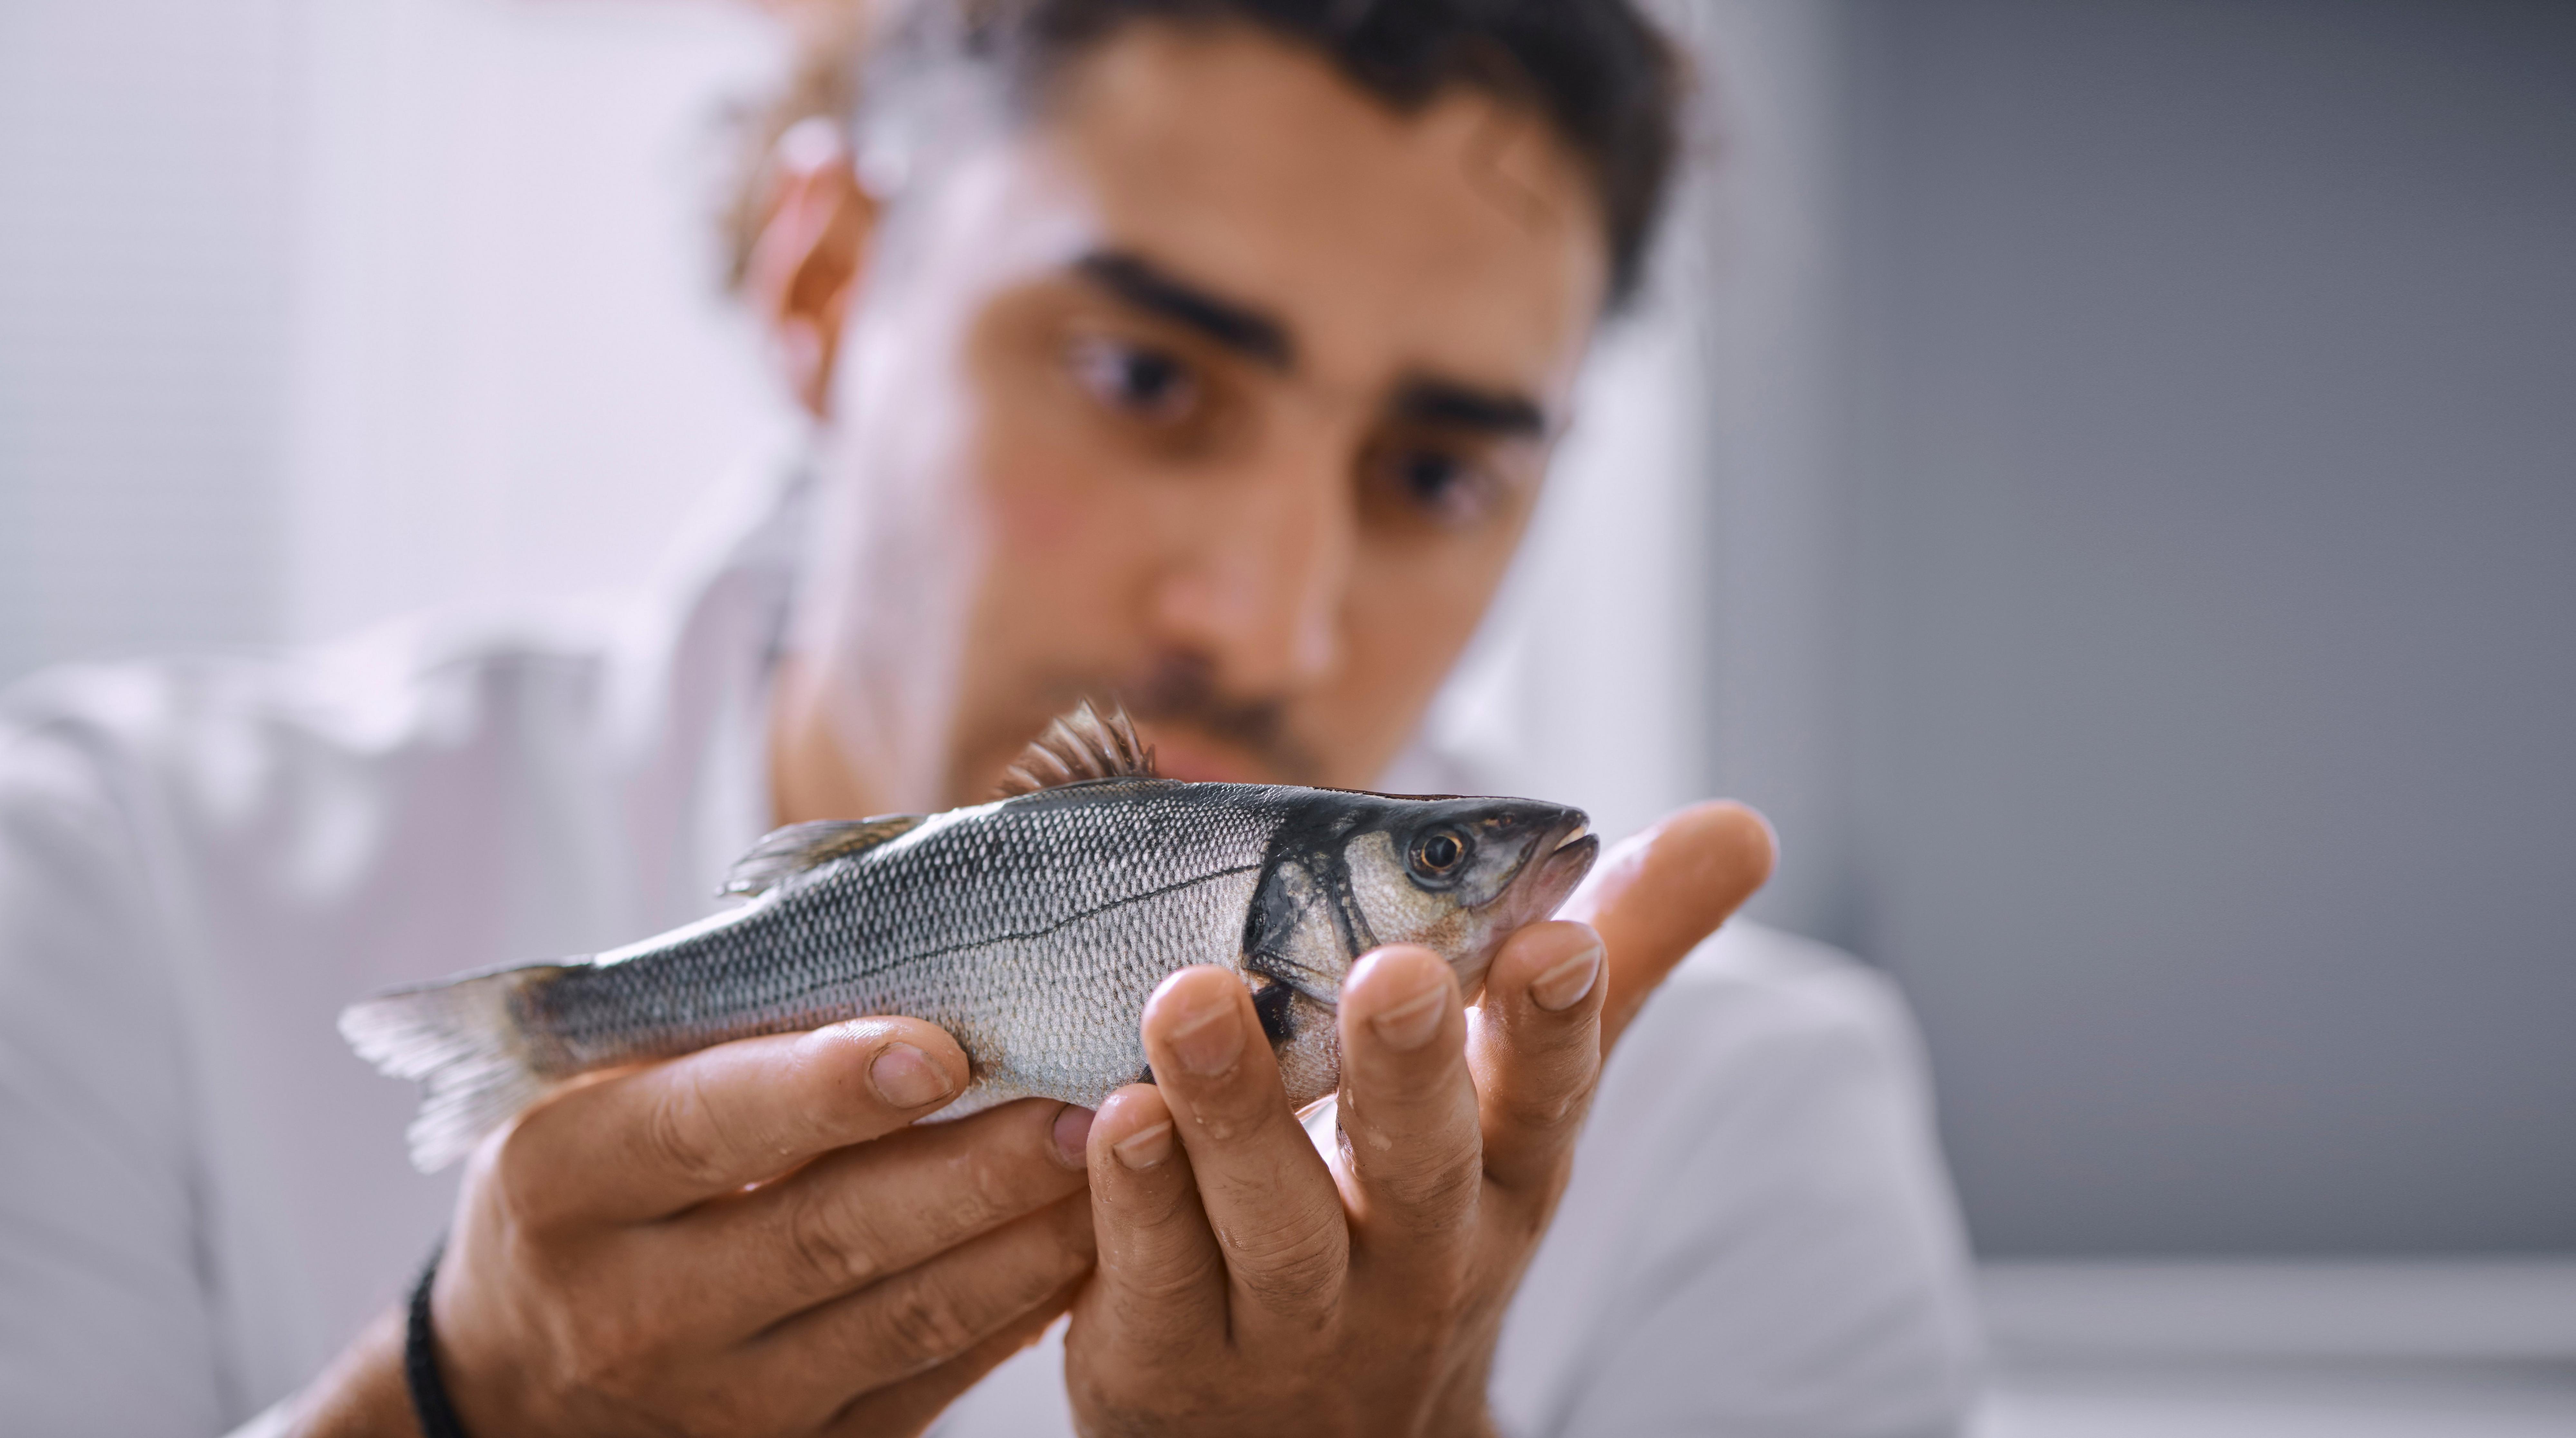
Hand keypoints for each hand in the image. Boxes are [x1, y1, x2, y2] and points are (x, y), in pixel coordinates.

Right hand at [287, 1020, 1098, 1436]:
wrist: (515, 1381)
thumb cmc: (580, 1192)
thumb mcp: (592, 1099)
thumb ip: (713, 1033)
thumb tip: (890, 937)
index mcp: (563, 1182)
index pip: (706, 1127)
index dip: (823, 1088)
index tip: (941, 1046)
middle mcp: (633, 1301)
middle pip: (825, 1231)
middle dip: (970, 1169)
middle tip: (1085, 1103)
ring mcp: (715, 1394)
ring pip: (898, 1317)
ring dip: (1021, 1241)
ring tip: (1114, 1162)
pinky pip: (925, 1383)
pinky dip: (1012, 1314)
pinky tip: (1084, 1247)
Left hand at [1064, 801, 1773, 1436]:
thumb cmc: (1422, 1210)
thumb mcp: (1520, 1102)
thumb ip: (1617, 958)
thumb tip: (1741, 826)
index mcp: (1504, 1174)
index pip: (1546, 1095)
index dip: (1555, 1024)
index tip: (1554, 938)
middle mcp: (1418, 1255)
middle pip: (1420, 1165)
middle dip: (1408, 1069)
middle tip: (1390, 971)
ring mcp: (1296, 1321)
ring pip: (1273, 1223)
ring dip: (1235, 1114)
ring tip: (1190, 1002)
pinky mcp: (1174, 1361)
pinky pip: (1156, 1276)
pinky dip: (1134, 1198)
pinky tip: (1108, 1114)